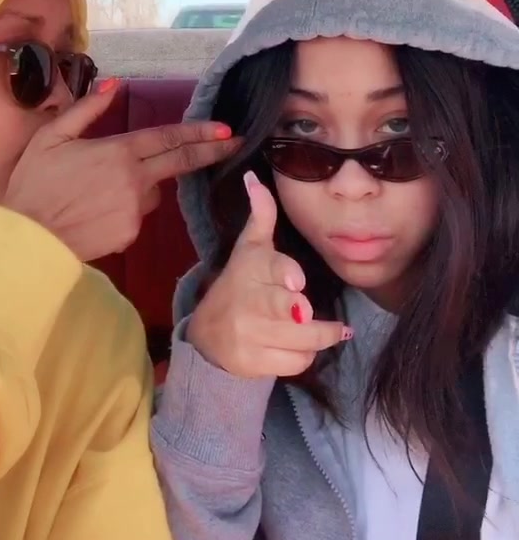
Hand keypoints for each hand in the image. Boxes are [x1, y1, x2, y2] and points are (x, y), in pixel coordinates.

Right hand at [2, 81, 238, 260]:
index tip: (226, 129)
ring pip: (151, 192)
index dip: (200, 132)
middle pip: (181, 162)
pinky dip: (123, 211)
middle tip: (235, 144)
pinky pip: (135, 216)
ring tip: (98, 191)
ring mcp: (135, 210)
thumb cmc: (34, 183)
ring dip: (140, 186)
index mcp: (119, 151)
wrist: (26, 239)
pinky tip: (95, 213)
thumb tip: (113, 84)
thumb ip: (87, 109)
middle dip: (210, 152)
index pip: (169, 138)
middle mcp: (136, 180)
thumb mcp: (52, 136)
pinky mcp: (129, 236)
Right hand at [187, 171, 349, 377]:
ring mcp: (249, 335)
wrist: (208, 335)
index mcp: (250, 268)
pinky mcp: (254, 363)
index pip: (269, 268)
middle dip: (305, 316)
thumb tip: (254, 176)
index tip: (298, 282)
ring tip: (331, 330)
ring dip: (319, 337)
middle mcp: (248, 302)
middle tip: (311, 313)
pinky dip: (304, 356)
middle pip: (285, 309)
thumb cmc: (239, 283)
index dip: (285, 274)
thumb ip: (261, 214)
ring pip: (300, 340)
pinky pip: (295, 363)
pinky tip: (301, 346)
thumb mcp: (249, 248)